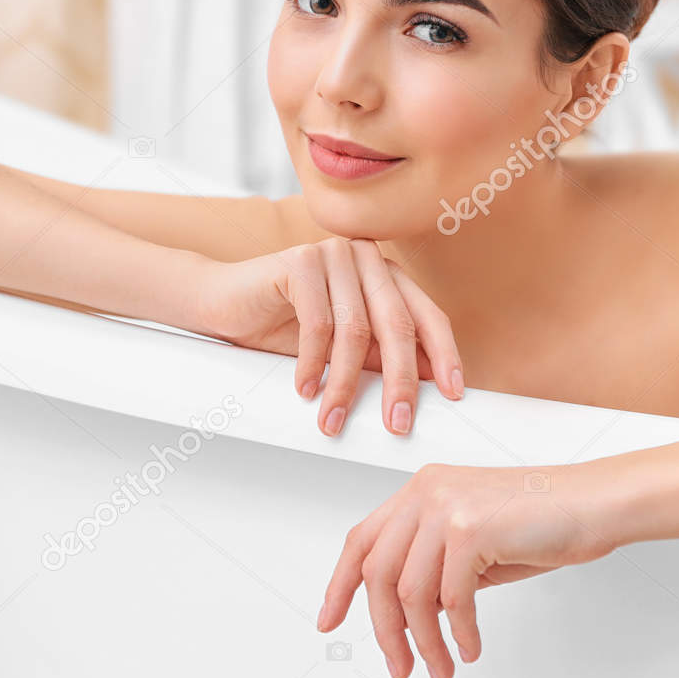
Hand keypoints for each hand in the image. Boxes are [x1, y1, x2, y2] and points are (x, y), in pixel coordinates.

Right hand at [194, 238, 462, 436]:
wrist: (224, 305)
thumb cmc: (285, 327)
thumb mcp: (344, 350)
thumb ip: (381, 358)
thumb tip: (426, 390)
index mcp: (387, 276)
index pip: (428, 315)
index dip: (445, 355)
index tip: (454, 394)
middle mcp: (367, 259)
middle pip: (397, 324)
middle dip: (399, 380)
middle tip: (396, 422)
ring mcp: (335, 254)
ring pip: (355, 329)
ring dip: (344, 383)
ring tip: (332, 418)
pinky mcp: (301, 261)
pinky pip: (318, 323)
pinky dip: (313, 363)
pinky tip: (305, 388)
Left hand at [316, 463, 620, 677]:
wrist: (595, 502)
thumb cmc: (544, 518)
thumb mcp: (474, 538)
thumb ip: (435, 564)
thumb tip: (408, 613)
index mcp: (422, 489)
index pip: (363, 539)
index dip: (341, 584)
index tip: (330, 618)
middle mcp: (426, 491)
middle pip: (378, 573)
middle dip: (386, 631)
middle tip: (400, 665)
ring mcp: (446, 506)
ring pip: (410, 593)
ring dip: (425, 641)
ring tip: (441, 666)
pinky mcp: (470, 528)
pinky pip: (451, 598)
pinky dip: (459, 632)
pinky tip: (470, 645)